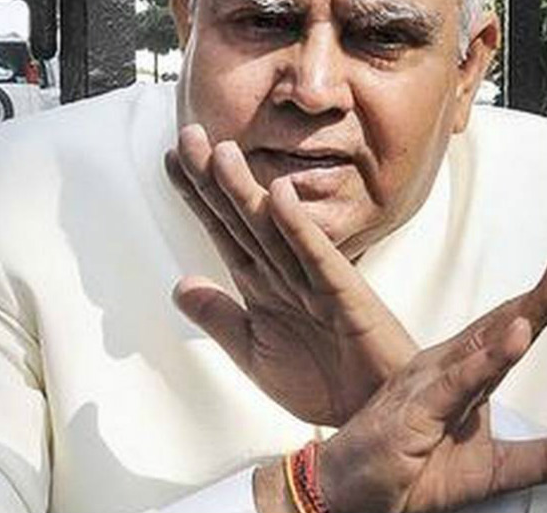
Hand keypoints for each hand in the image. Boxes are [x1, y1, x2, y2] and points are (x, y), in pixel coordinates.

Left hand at [166, 124, 416, 425]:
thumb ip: (219, 317)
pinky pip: (317, 256)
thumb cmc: (323, 382)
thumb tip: (180, 285)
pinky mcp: (345, 293)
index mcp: (264, 283)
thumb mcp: (254, 352)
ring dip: (247, 191)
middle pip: (243, 217)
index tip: (172, 159)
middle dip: (213, 179)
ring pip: (274, 227)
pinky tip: (281, 194)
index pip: (225, 229)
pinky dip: (299, 226)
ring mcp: (315, 278)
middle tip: (188, 134)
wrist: (373, 412)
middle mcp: (286, 272)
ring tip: (221, 152)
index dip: (198, 196)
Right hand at [308, 256, 546, 512]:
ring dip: (526, 310)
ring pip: (485, 340)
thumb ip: (537, 459)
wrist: (345, 495)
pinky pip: (456, 382)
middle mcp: (446, 366)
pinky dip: (487, 358)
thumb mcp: (488, 472)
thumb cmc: (407, 473)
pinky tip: (515, 337)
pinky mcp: (414, 410)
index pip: (516, 328)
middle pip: (507, 321)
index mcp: (464, 372)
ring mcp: (428, 383)